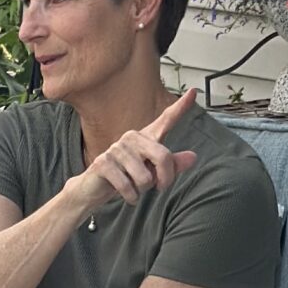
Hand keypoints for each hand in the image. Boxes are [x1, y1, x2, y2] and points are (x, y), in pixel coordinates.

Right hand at [78, 87, 199, 208]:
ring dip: (142, 190)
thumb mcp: (153, 173)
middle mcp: (132, 137)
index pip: (166, 119)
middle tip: (158, 187)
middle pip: (163, 156)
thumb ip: (172, 165)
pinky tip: (127, 195)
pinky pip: (128, 186)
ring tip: (133, 187)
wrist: (94, 189)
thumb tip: (193, 157)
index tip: (194, 91)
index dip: (181, 106)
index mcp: (146, 137)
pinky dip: (131, 197)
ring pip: (145, 178)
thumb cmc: (126, 178)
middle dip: (165, 179)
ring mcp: (116, 148)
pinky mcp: (103, 162)